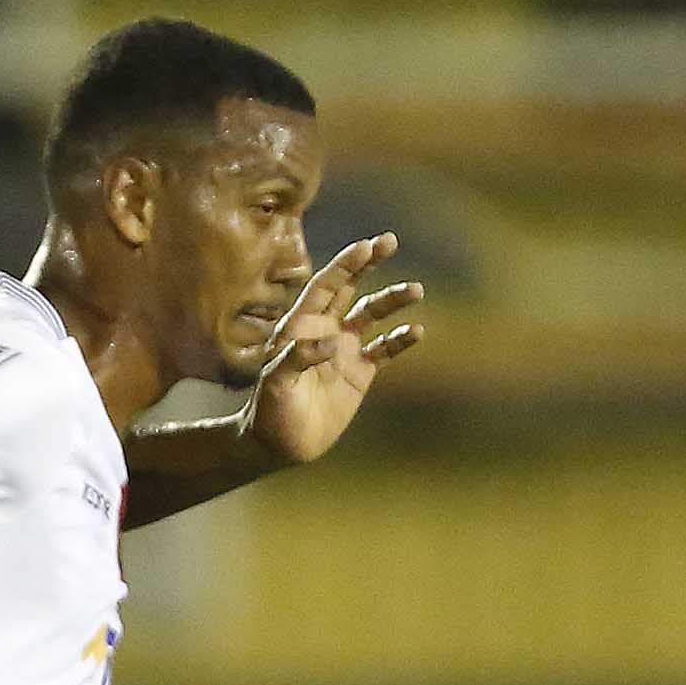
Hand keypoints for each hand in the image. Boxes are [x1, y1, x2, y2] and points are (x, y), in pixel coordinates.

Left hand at [242, 234, 423, 468]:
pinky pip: (384, 350)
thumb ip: (298, 358)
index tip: (365, 246)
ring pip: (371, 315)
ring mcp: (343, 351)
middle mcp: (324, 331)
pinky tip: (416, 331)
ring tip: (416, 290)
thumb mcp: (275, 384)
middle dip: (368, 264)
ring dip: (392, 301)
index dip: (344, 266)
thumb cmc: (268, 411)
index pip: (324, 287)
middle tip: (388, 240)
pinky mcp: (359, 374)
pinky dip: (400, 340)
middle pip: (349, 288)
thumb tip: (331, 342)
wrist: (279, 443)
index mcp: (300, 326)